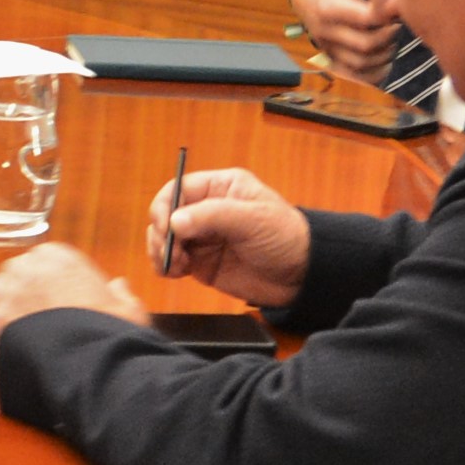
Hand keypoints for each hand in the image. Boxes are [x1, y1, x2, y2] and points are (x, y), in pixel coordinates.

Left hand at [0, 243, 145, 346]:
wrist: (93, 359)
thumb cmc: (112, 332)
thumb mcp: (129, 308)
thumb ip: (120, 294)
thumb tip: (119, 287)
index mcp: (58, 257)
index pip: (39, 261)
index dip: (44, 283)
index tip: (55, 300)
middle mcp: (27, 268)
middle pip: (12, 274)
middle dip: (20, 293)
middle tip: (36, 317)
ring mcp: (6, 293)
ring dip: (1, 309)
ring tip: (18, 331)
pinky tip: (1, 344)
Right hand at [147, 164, 311, 310]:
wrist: (302, 277)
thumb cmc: (285, 238)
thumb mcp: (253, 220)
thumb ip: (212, 216)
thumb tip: (173, 221)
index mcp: (220, 188)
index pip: (178, 189)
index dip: (165, 206)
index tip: (165, 226)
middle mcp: (206, 209)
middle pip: (165, 214)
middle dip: (161, 233)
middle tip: (171, 252)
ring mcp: (202, 236)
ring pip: (163, 238)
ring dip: (161, 251)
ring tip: (175, 266)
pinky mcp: (200, 261)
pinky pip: (170, 260)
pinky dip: (165, 266)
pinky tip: (174, 272)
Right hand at [288, 0, 399, 85]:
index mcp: (328, 6)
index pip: (368, 18)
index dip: (389, 13)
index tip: (397, 3)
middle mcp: (324, 31)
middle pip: (366, 45)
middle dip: (390, 34)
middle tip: (396, 21)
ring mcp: (326, 48)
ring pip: (363, 64)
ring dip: (385, 53)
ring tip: (390, 35)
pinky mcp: (331, 59)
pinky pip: (357, 76)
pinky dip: (376, 71)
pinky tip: (384, 54)